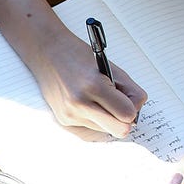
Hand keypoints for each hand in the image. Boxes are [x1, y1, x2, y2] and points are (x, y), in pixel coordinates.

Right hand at [29, 33, 148, 138]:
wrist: (47, 53)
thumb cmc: (79, 56)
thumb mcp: (111, 68)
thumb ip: (130, 91)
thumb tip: (136, 114)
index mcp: (93, 86)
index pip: (128, 114)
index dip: (133, 107)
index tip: (129, 99)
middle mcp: (79, 104)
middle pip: (120, 130)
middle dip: (124, 119)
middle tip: (119, 105)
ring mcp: (70, 114)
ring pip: (106, 130)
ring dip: (107, 118)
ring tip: (97, 98)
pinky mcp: (64, 120)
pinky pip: (91, 128)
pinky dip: (94, 118)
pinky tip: (86, 102)